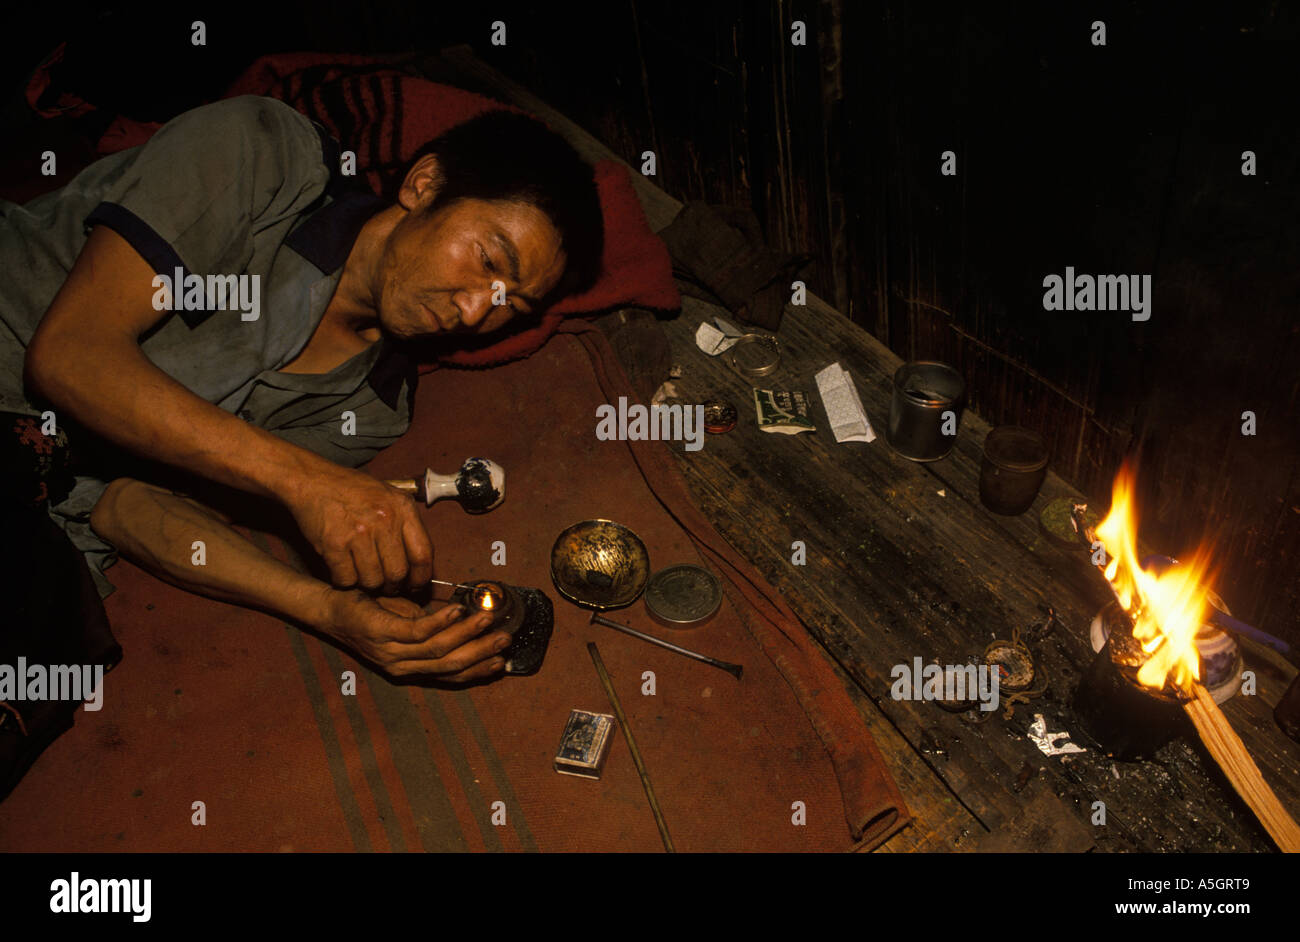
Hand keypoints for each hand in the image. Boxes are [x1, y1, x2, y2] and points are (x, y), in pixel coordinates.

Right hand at [286, 466, 433, 591]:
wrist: (312, 480)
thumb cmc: (352, 490)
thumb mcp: (389, 495)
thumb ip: (406, 523)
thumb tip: (420, 561)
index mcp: (402, 508)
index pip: (423, 554)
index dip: (421, 577)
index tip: (415, 586)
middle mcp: (384, 521)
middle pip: (398, 573)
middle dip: (393, 585)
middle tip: (385, 585)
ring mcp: (359, 533)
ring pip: (373, 581)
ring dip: (368, 585)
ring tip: (363, 575)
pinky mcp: (334, 544)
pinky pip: (346, 579)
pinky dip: (345, 581)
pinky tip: (343, 570)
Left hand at [320, 592, 510, 680]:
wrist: (332, 607)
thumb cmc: (373, 611)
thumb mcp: (408, 623)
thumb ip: (434, 627)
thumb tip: (467, 618)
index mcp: (410, 668)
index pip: (450, 677)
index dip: (478, 670)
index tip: (503, 661)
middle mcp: (402, 666)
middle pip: (449, 665)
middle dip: (480, 652)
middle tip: (504, 639)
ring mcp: (391, 651)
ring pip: (437, 649)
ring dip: (467, 634)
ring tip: (488, 618)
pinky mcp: (383, 631)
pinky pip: (418, 630)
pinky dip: (441, 620)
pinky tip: (457, 610)